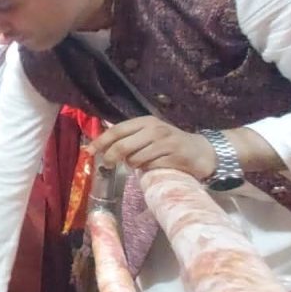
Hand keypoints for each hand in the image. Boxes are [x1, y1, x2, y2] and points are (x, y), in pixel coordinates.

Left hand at [87, 116, 216, 179]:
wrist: (202, 151)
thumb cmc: (170, 142)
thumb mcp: (149, 134)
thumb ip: (130, 138)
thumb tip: (102, 146)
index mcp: (145, 121)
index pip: (117, 130)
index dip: (101, 141)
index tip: (88, 151)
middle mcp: (154, 129)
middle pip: (122, 146)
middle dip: (110, 157)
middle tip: (107, 165)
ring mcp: (165, 143)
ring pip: (135, 159)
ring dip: (132, 165)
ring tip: (139, 163)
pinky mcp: (174, 157)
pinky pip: (150, 167)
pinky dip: (147, 169)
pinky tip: (153, 166)